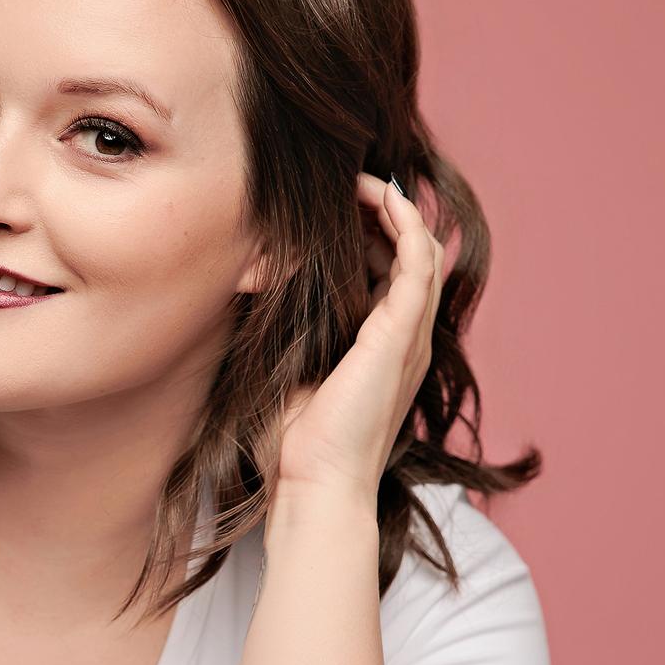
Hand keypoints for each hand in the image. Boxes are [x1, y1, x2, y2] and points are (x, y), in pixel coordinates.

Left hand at [275, 172, 447, 502]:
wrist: (314, 483)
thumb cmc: (293, 444)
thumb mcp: (285, 370)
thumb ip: (281, 331)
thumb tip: (242, 287)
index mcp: (383, 350)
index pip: (391, 276)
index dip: (371, 237)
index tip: (336, 210)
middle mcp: (405, 340)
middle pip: (412, 256)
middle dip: (385, 215)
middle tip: (350, 185)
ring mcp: (409, 336)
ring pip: (422, 250)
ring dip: (396, 209)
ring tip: (365, 180)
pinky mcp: (402, 333)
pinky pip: (418, 260)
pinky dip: (405, 222)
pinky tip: (382, 194)